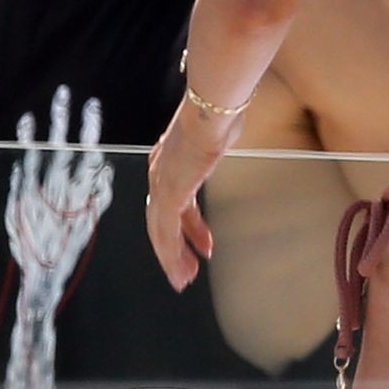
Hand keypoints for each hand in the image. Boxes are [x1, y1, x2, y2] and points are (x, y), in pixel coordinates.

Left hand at [146, 104, 237, 291]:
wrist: (212, 110)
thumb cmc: (219, 113)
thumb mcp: (219, 130)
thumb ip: (219, 137)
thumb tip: (229, 127)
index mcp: (168, 160)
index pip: (173, 202)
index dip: (186, 226)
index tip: (201, 242)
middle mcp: (159, 174)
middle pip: (160, 221)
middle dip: (173, 248)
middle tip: (186, 270)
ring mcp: (162, 185)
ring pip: (161, 233)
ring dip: (173, 258)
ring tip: (186, 278)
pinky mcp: (169, 196)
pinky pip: (168, 233)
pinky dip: (174, 254)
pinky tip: (186, 268)